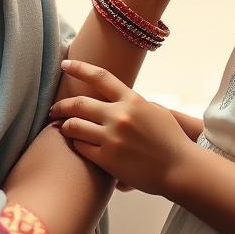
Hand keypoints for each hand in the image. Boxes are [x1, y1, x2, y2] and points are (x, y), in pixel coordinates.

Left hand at [50, 59, 196, 196]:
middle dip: (61, 106)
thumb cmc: (169, 140)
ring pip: (74, 126)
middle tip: (54, 109)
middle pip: (79, 104)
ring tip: (63, 128)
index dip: (79, 68)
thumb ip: (132, 103)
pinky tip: (77, 145)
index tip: (65, 64)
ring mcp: (112, 138)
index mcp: (132, 100)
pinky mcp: (108, 159)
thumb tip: (114, 99)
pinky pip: (81, 148)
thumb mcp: (154, 111)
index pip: (100, 77)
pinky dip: (76, 145)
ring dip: (65, 126)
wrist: (179, 169)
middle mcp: (120, 116)